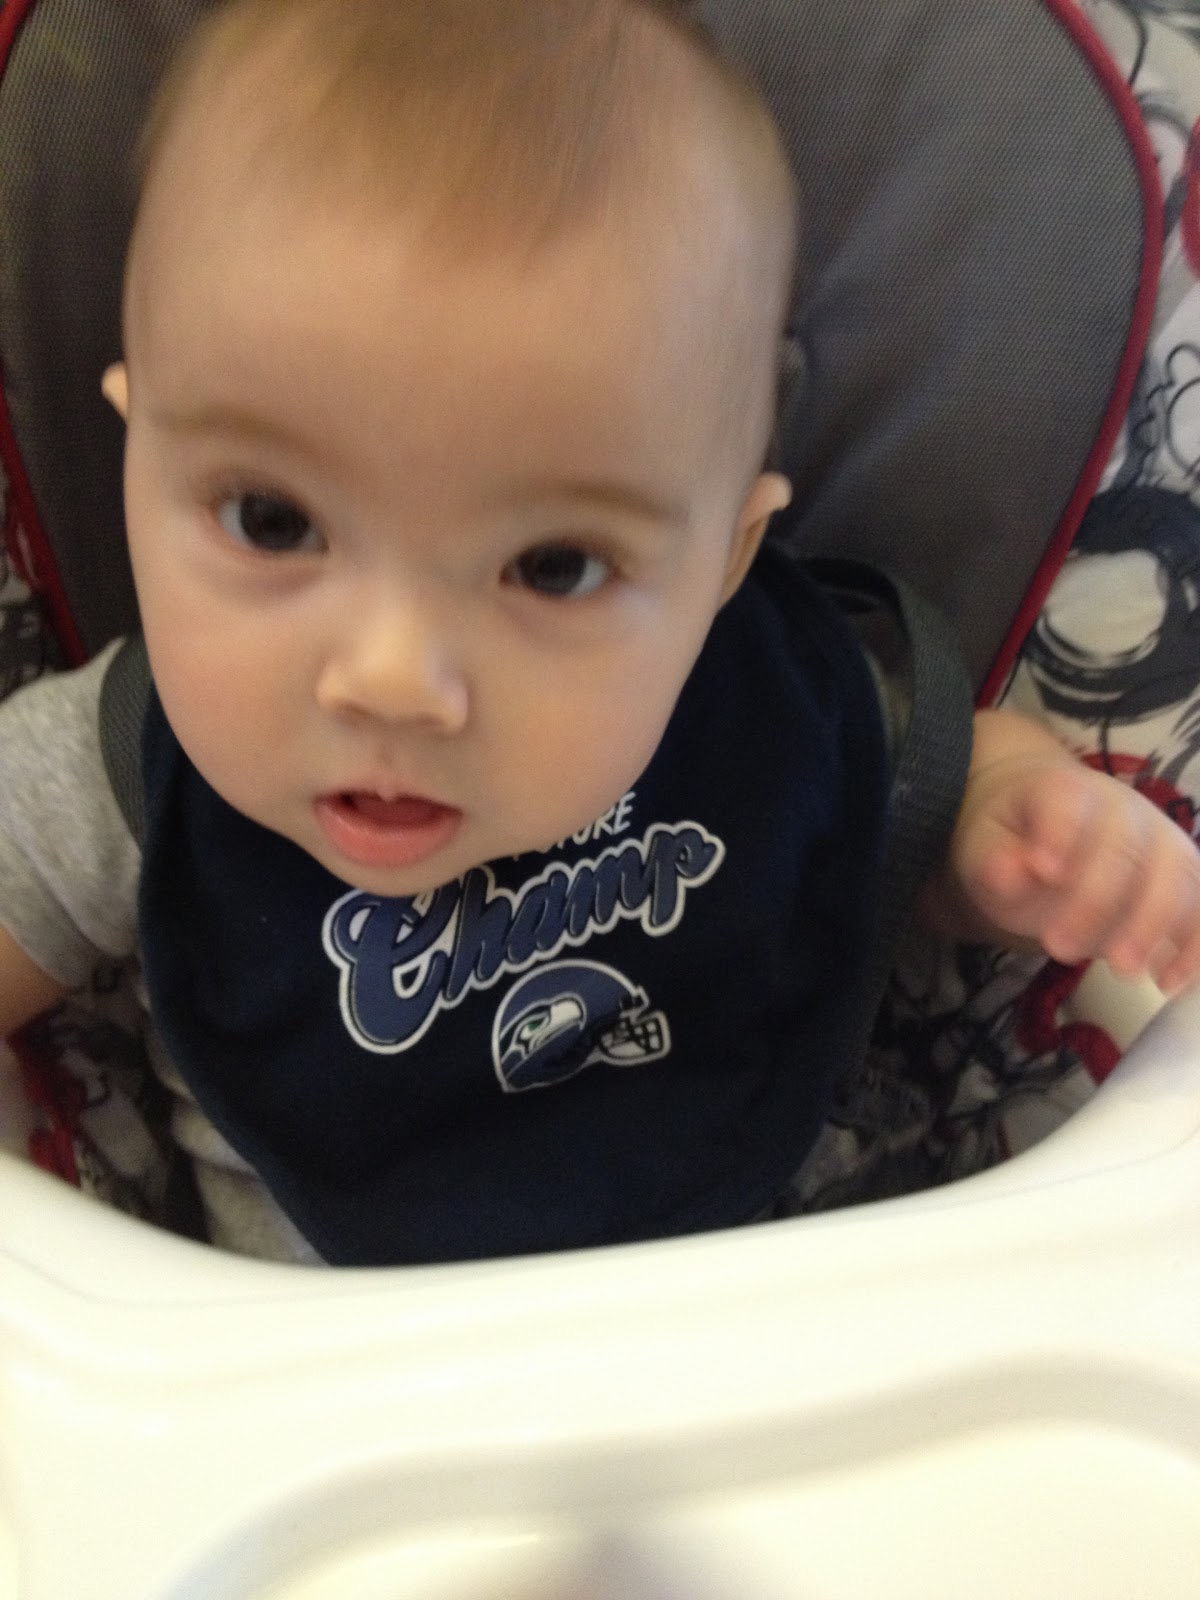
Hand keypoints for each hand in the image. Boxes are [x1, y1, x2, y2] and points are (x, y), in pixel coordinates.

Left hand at [927, 710, 1199, 994]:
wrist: (1045, 828)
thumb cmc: (1012, 840)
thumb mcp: (984, 847)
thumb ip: (994, 860)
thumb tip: (1012, 873)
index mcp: (1063, 789)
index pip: (1067, 803)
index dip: (1061, 833)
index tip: (1046, 870)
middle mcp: (1123, 807)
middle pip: (1125, 848)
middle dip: (1098, 901)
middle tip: (1060, 947)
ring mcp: (1161, 839)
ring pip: (1176, 875)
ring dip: (1153, 926)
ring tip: (1121, 968)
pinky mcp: (1182, 876)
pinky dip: (1194, 944)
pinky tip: (1169, 981)